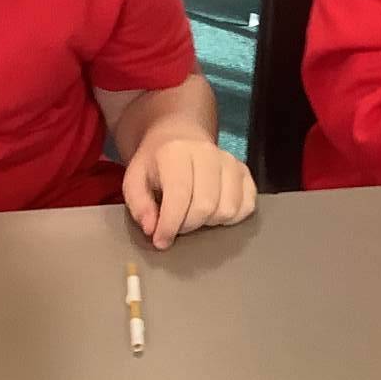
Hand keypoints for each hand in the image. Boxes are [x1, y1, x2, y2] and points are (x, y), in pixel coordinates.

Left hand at [122, 136, 256, 249]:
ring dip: (209, 223)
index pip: (179, 194)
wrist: (179, 138)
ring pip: (228, 209)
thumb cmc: (156, 163)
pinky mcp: (244, 172)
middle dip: (188, 226)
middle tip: (176, 227)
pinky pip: (246, 206)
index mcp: (176, 152)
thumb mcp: (134, 180)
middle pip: (206, 205)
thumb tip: (152, 229)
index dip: (170, 224)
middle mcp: (208, 153)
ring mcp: (230, 161)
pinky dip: (231, 218)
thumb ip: (139, 205)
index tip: (161, 241)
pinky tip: (213, 213)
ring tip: (194, 217)